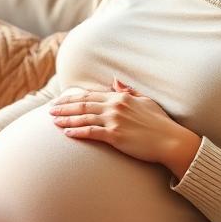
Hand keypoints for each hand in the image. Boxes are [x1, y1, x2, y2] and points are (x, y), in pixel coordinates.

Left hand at [47, 75, 185, 164]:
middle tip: (49, 110)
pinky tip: (66, 132)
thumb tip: (116, 81)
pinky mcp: (115, 136)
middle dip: (64, 107)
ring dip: (66, 118)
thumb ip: (128, 91)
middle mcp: (115, 106)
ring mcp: (114, 121)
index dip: (73, 98)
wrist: (170, 140)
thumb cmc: (160, 123)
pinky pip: (91, 132)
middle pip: (82, 105)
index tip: (60, 100)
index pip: (91, 95)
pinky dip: (77, 131)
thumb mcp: (145, 101)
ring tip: (53, 121)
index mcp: (120, 97)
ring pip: (83, 117)